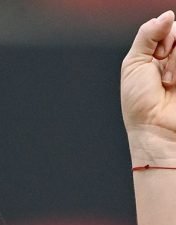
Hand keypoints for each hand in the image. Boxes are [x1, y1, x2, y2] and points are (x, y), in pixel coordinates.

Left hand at [121, 11, 175, 165]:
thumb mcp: (134, 63)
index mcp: (156, 55)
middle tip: (162, 66)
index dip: (164, 34)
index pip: (169, 27)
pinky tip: (174, 82)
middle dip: (172, 45)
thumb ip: (147, 35)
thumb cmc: (140, 103)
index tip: (156, 53)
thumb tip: (166, 14)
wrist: (155, 129)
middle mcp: (173, 60)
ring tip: (168, 80)